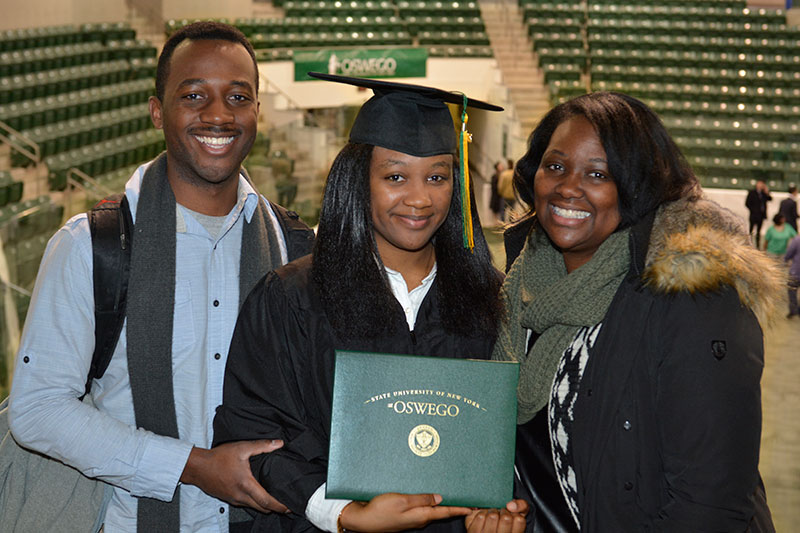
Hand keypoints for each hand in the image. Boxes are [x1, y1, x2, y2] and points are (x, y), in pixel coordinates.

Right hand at [180, 440, 288, 513]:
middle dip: (276, 508)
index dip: (280, 506)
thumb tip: (279, 443)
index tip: (290, 506)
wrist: (198, 467)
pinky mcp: (228, 499)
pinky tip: (259, 495)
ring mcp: (234, 500)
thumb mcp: (242, 448)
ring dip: (265, 506)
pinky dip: (255, 503)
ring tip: (275, 499)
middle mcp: (240, 496)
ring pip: (254, 507)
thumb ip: (262, 446)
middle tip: (287, 504)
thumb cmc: (218, 457)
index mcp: (246, 484)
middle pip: (262, 508)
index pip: (266, 501)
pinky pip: (245, 504)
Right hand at [340, 493, 470, 531]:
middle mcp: (419, 518)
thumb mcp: (402, 501)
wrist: (362, 520)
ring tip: (453, 494)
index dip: (461, 508)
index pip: (446, 512)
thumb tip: (440, 497)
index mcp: (421, 515)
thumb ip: (421, 499)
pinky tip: (430, 495)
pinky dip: (429, 501)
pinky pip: (421, 507)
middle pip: (442, 511)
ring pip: (432, 509)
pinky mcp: (405, 514)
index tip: (475, 505)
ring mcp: (412, 517)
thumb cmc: (380, 511)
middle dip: (455, 505)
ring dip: (443, 502)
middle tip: (468, 498)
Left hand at [465, 499, 528, 532]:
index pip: (519, 520)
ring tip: (491, 516)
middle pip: (506, 517)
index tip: (510, 514)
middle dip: (503, 511)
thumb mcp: (517, 514)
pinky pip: (480, 516)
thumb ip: (522, 506)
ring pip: (493, 515)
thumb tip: (511, 505)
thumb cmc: (502, 521)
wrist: (483, 529)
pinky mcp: (474, 532)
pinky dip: (482, 512)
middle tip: (500, 514)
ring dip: (492, 511)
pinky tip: (484, 518)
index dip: (515, 513)